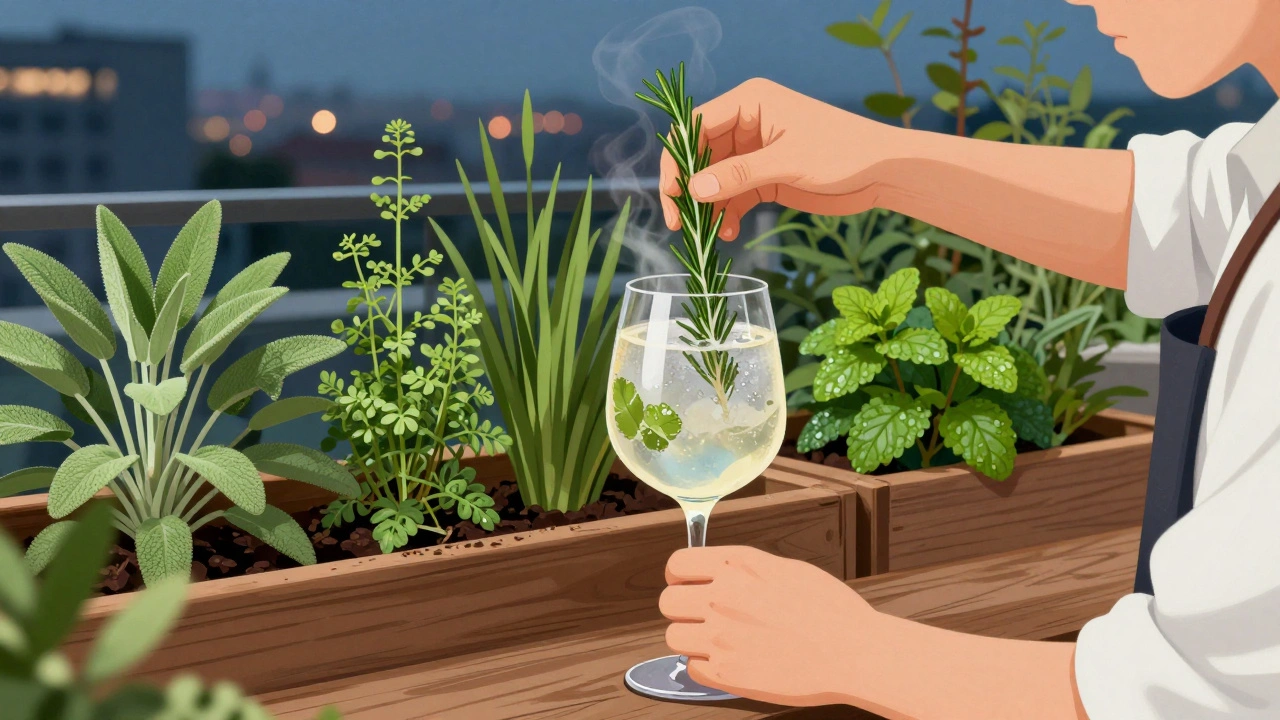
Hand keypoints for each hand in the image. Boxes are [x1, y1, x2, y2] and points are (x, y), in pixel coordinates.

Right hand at [659, 77, 899, 240]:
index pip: (694, 127)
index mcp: (749, 101)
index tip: (673, 195)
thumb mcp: (788, 163)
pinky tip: (729, 233)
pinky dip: (728, 214)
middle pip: (699, 155)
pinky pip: (734, 195)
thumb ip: (740, 175)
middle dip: (690, 189)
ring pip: (714, 179)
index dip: (677, 160)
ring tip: (711, 233)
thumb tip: (694, 189)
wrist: (882, 172)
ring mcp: (754, 151)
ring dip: (709, 207)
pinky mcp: (765, 176)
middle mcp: (746, 122)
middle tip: (683, 224)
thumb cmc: (842, 152)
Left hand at [660, 545, 880, 706]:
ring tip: (717, 640)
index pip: (677, 564)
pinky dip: (705, 666)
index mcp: (737, 567)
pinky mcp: (726, 674)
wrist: (853, 653)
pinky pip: (691, 668)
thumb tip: (719, 572)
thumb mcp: (786, 569)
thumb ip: (744, 570)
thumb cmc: (831, 610)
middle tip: (701, 615)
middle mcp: (722, 598)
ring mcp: (721, 638)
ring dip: (691, 638)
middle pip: (667, 602)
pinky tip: (729, 660)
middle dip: (681, 608)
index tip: (684, 583)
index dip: (678, 575)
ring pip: (673, 637)